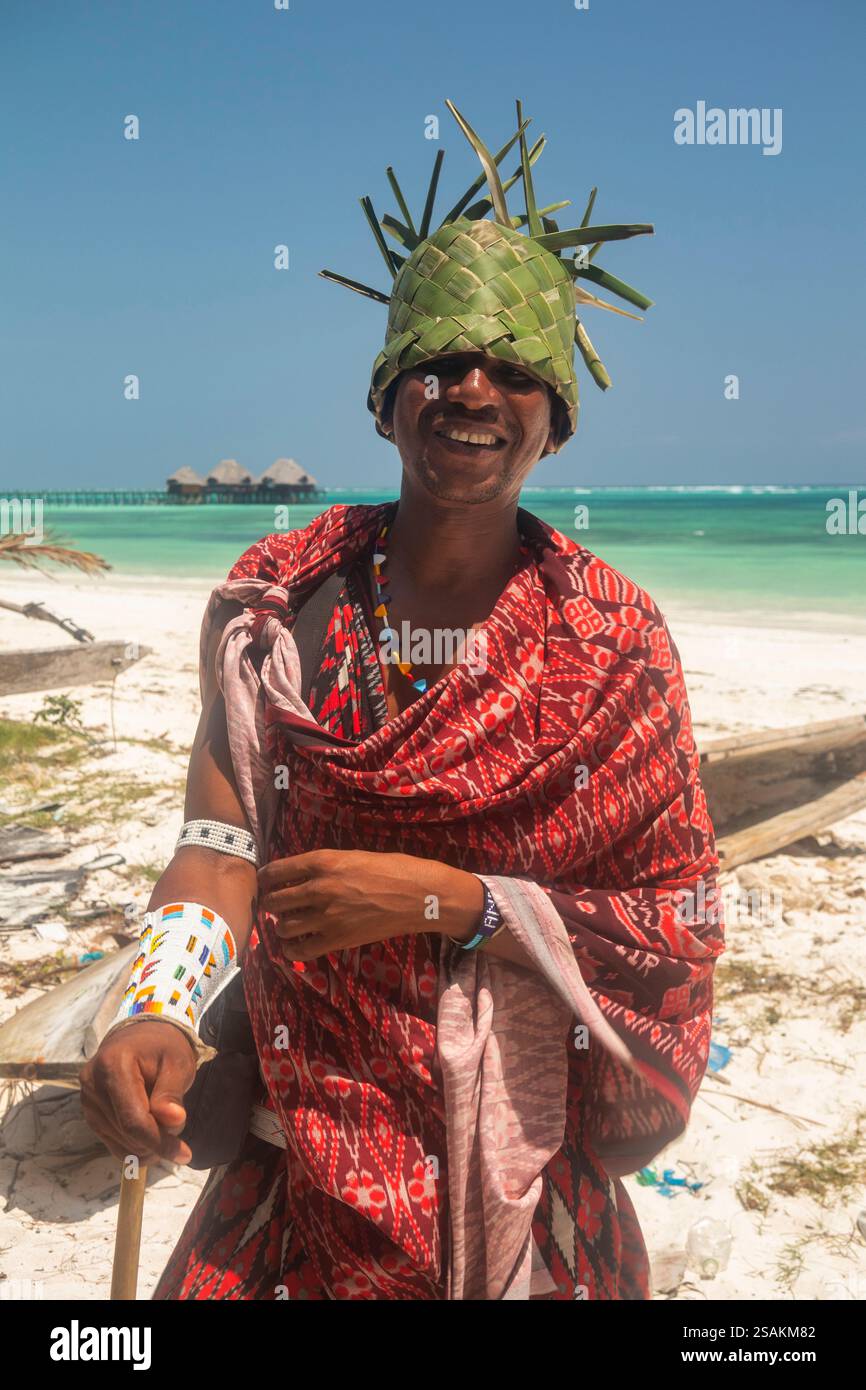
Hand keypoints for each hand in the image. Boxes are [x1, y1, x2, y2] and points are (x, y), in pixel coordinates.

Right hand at [79, 1022, 196, 1164]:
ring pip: (120, 1143)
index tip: (184, 1154)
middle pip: (127, 1133)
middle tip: (177, 1129)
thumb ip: (172, 1092)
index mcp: (113, 1066)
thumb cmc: (163, 1048)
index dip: (158, 1142)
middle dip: (156, 1141)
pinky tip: (150, 1135)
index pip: (133, 1119)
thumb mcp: (177, 1062)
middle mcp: (92, 1084)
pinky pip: (113, 1142)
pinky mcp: (90, 1113)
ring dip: (147, 1145)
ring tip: (164, 1124)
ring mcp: (87, 1100)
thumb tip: (173, 1121)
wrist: (141, 1038)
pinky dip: (134, 1146)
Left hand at [258, 849, 483, 959]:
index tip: (264, 882)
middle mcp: (319, 888)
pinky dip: (291, 948)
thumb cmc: (391, 869)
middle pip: (274, 900)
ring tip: (287, 922)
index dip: (265, 877)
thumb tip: (298, 875)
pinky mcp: (336, 940)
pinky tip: (294, 943)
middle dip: (270, 902)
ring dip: (281, 924)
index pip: (276, 871)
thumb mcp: (352, 856)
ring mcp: (326, 916)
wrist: (419, 896)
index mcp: (323, 862)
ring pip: (283, 926)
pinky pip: (299, 949)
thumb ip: (324, 866)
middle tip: (273, 904)